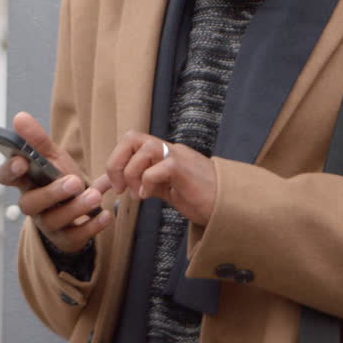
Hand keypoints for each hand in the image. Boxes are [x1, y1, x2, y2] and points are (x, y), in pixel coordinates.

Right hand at [0, 111, 112, 252]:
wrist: (80, 207)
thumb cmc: (59, 178)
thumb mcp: (52, 157)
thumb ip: (37, 139)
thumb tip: (19, 117)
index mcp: (24, 181)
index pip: (5, 177)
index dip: (10, 171)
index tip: (21, 162)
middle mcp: (32, 205)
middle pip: (30, 203)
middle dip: (51, 193)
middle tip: (73, 181)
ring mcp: (48, 224)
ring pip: (54, 221)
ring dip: (76, 208)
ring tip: (94, 195)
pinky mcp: (66, 239)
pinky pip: (75, 237)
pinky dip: (92, 226)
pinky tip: (105, 215)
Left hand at [99, 130, 216, 226]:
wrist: (227, 206)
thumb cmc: (197, 198)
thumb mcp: (164, 189)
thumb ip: (142, 182)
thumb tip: (117, 184)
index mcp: (162, 152)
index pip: (130, 141)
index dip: (115, 161)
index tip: (115, 186)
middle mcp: (169, 149)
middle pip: (132, 137)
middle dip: (117, 162)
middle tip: (120, 187)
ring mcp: (178, 156)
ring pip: (144, 148)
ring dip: (132, 172)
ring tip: (138, 193)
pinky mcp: (185, 169)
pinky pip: (158, 168)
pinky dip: (147, 182)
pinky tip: (149, 196)